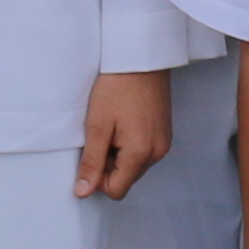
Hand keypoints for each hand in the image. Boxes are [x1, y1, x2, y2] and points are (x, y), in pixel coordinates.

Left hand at [77, 69, 172, 200]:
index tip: (93, 150)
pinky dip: (130, 144)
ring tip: (114, 125)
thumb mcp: (97, 125)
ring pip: (134, 165)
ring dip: (120, 153)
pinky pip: (144, 152)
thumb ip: (91, 162)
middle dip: (110, 164)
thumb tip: (83, 191)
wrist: (141, 58)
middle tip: (103, 133)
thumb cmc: (117, 86)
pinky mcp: (165, 133)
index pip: (116, 190)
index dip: (98, 176)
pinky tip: (125, 121)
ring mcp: (164, 143)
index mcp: (141, 153)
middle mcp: (158, 152)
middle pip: (126, 178)